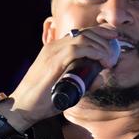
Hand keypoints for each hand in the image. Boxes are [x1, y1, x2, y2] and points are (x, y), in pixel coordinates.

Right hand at [5, 25, 122, 126]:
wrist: (23, 106)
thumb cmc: (43, 99)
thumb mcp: (68, 87)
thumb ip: (84, 82)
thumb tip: (101, 79)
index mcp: (56, 49)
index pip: (81, 33)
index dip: (99, 33)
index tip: (113, 38)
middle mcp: (54, 46)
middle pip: (85, 32)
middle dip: (104, 36)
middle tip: (115, 48)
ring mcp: (53, 51)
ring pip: (84, 38)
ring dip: (101, 46)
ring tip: (109, 59)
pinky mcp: (54, 60)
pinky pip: (78, 48)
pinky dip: (94, 52)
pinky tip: (102, 60)